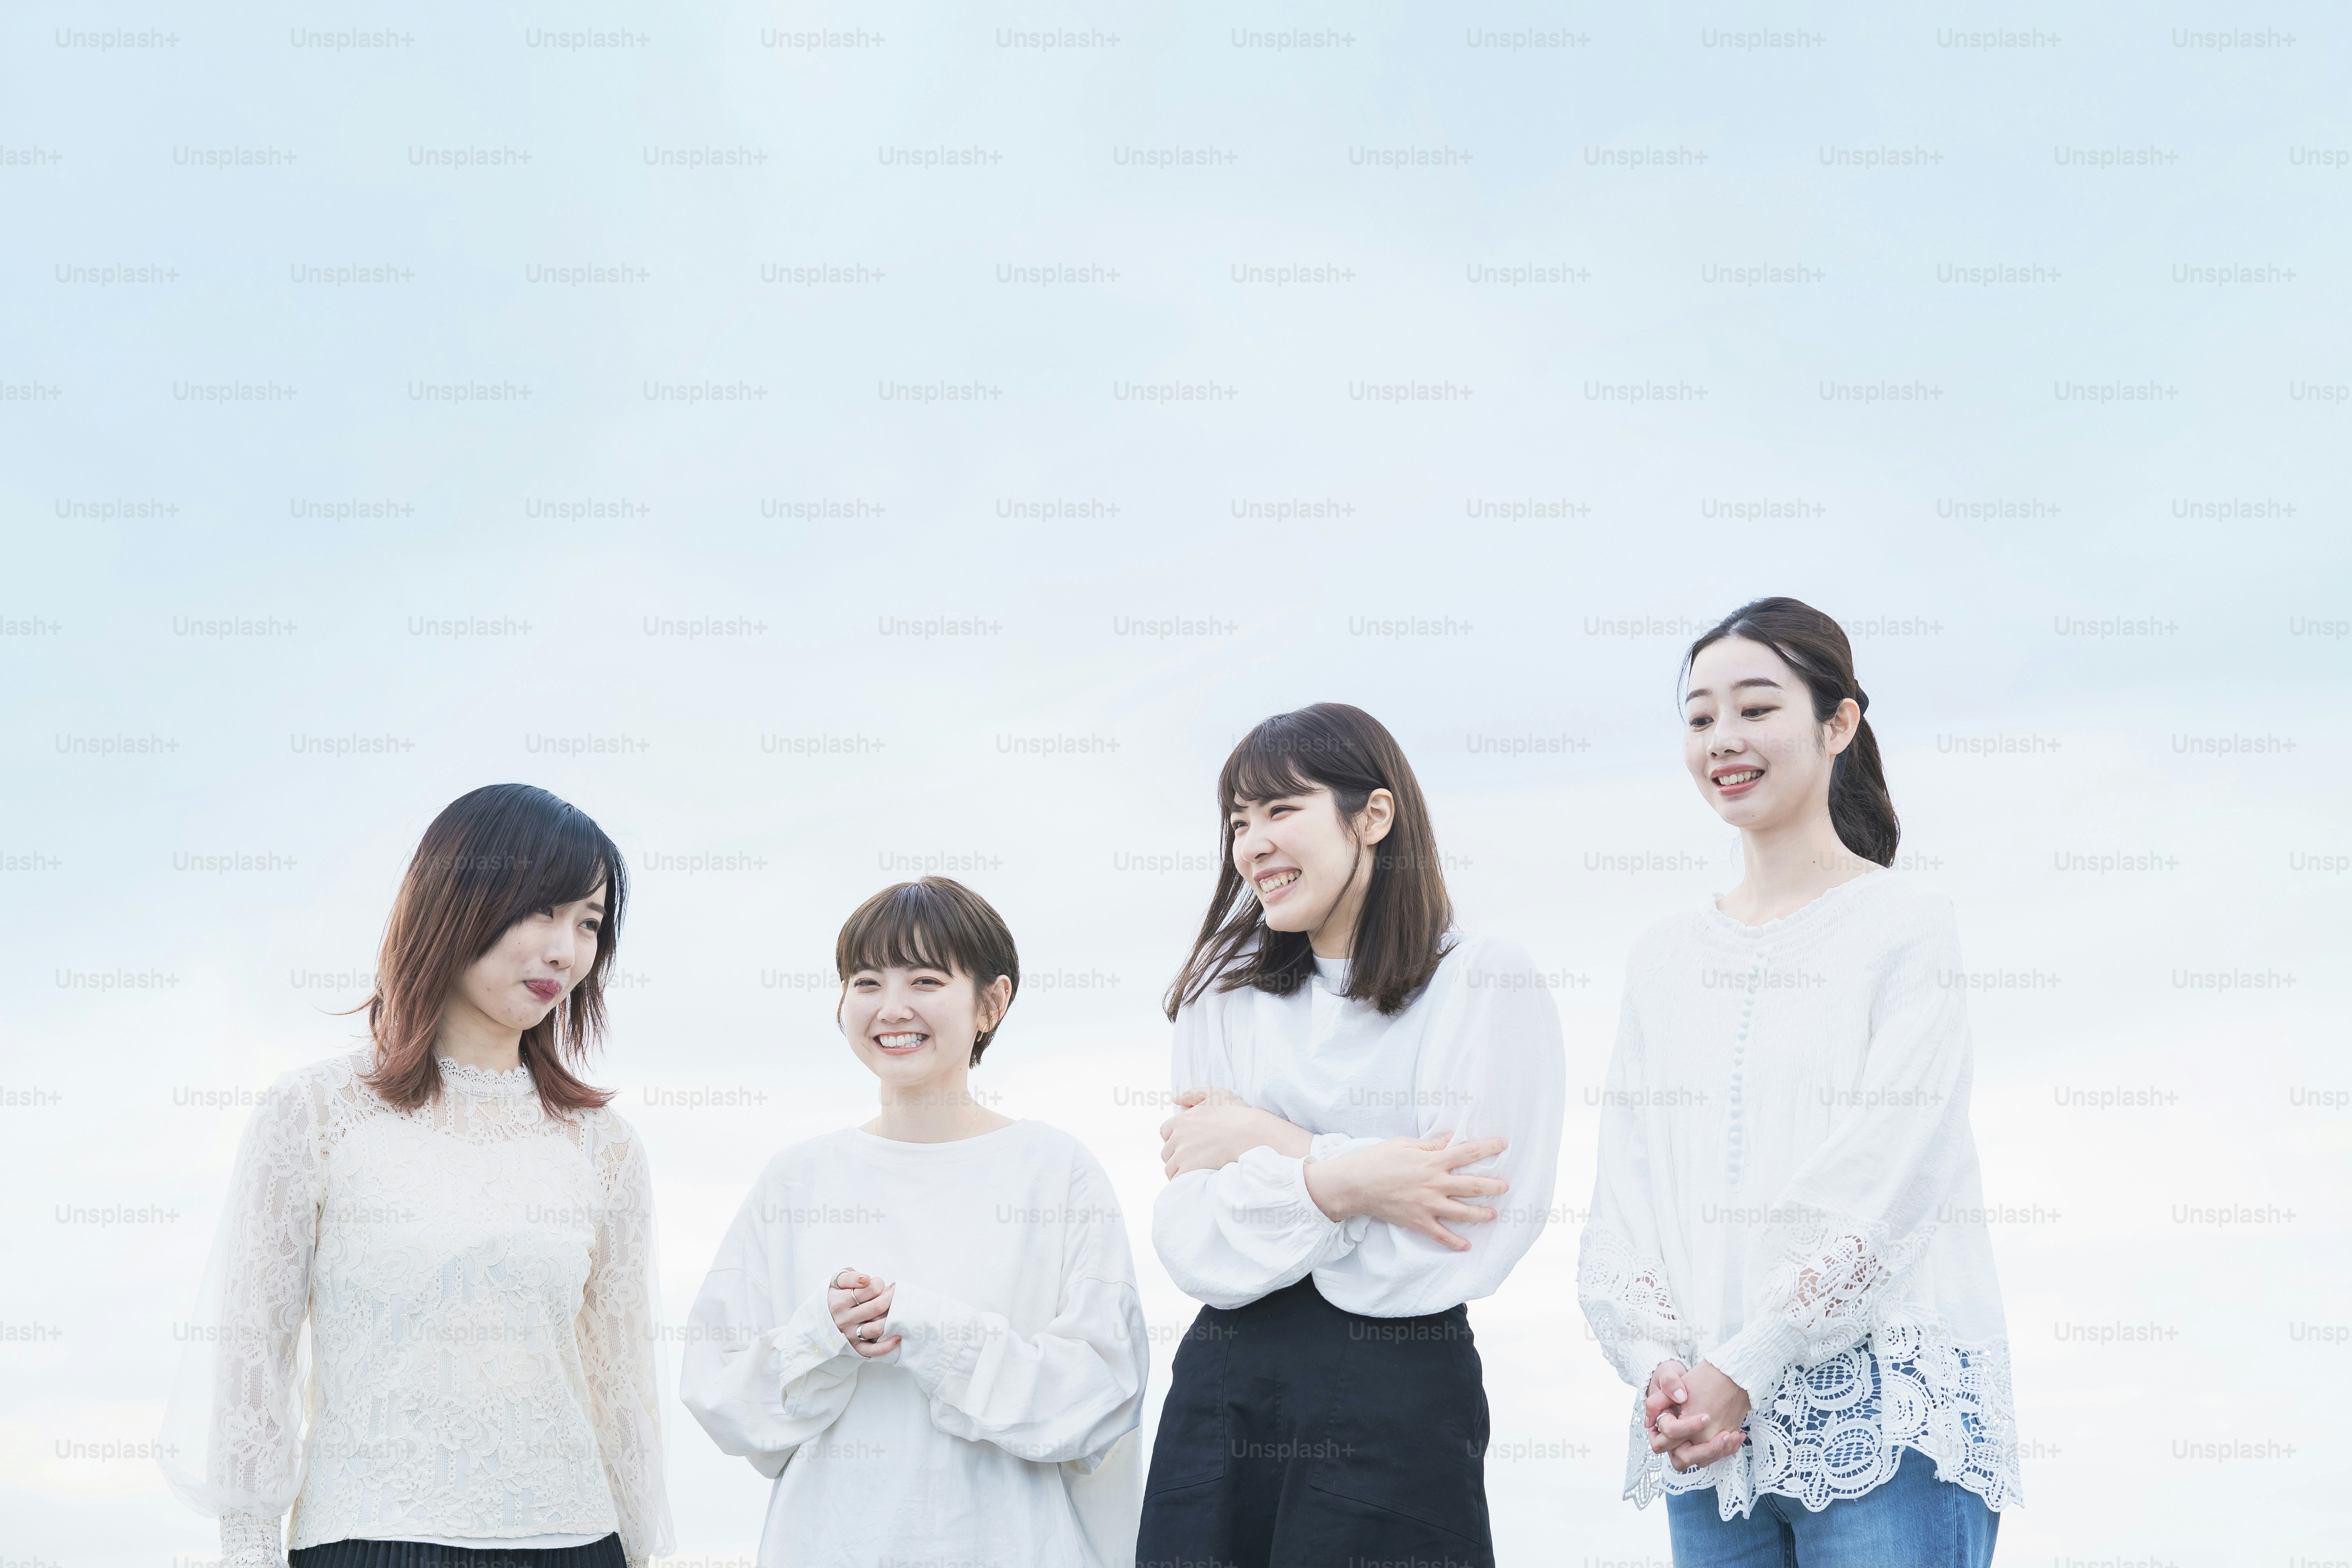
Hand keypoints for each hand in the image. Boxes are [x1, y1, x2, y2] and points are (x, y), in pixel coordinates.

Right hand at [828, 1268, 898, 1358]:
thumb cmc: (833, 1297)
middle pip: (877, 1307)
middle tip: (896, 1293)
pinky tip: (898, 1338)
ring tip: (898, 1310)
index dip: (879, 1283)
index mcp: (839, 1302)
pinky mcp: (855, 1347)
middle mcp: (844, 1319)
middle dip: (892, 1297)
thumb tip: (865, 1279)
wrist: (817, 1320)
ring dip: (892, 1318)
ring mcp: (850, 1335)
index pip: (869, 1289)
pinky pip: (872, 1350)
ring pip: (877, 1328)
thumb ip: (849, 1277)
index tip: (879, 1283)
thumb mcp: (835, 1283)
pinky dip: (887, 1346)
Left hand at [1159, 1087, 1313, 1177]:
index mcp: (1180, 1120)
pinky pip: (1177, 1179)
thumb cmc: (1235, 1113)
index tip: (1186, 1142)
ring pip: (1170, 1168)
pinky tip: (1194, 1178)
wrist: (1249, 1134)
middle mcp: (1177, 1137)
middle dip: (1176, 1155)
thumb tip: (1176, 1100)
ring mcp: (1182, 1154)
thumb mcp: (1215, 1094)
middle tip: (1193, 1158)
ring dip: (1178, 1170)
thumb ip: (1193, 1094)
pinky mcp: (1189, 1169)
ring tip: (1194, 1170)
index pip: (1165, 1132)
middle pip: (1167, 1152)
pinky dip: (1183, 1181)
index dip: (1174, 1138)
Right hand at [1301, 1134, 1508, 1249]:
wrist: (1355, 1184)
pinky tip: (1466, 1246)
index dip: (1488, 1147)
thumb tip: (1449, 1139)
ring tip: (1493, 1214)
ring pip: (1464, 1213)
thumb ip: (1430, 1144)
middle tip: (1506, 1186)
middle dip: (1493, 1186)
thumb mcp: (1403, 1143)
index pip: (1467, 1152)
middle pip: (1473, 1186)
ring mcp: (1428, 1205)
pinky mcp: (1419, 1222)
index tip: (1503, 1144)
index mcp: (1433, 1161)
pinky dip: (1455, 1243)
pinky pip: (1441, 1236)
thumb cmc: (1377, 1159)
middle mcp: (1435, 1184)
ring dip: (1482, 1214)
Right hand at [1648, 1359, 1747, 1471]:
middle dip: (1704, 1450)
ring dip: (1718, 1452)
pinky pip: (1713, 1457)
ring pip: (1700, 1461)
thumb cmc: (1676, 1380)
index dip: (1686, 1427)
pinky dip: (1727, 1450)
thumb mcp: (1669, 1374)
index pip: (1669, 1433)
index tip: (1705, 1417)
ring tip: (1732, 1435)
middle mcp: (1671, 1440)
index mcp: (1658, 1424)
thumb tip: (1680, 1397)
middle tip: (1723, 1435)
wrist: (1691, 1382)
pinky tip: (1737, 1435)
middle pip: (1682, 1458)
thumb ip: (1669, 1383)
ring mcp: (1687, 1445)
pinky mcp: (1701, 1445)